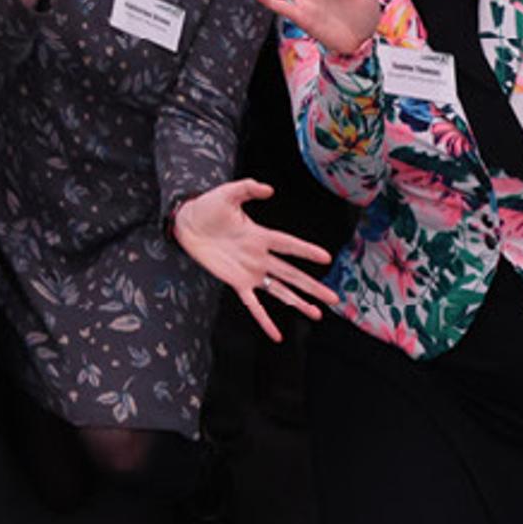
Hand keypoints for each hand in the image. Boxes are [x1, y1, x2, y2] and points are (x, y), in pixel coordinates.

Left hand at [169, 179, 335, 343]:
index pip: (288, 245)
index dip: (306, 251)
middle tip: (334, 297)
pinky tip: (276, 334)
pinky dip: (264, 320)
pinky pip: (253, 305)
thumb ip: (248, 188)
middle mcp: (260, 257)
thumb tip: (268, 188)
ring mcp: (250, 272)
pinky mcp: (236, 283)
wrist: (188, 224)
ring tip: (317, 314)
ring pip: (279, 290)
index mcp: (260, 236)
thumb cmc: (209, 206)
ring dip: (297, 303)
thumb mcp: (228, 193)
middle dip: (312, 286)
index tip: (326, 258)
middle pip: (291, 274)